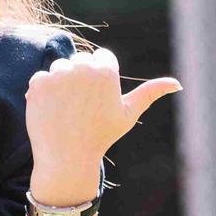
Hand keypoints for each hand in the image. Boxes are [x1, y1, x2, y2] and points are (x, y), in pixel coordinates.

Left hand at [25, 45, 180, 182]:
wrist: (67, 158)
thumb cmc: (102, 136)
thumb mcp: (128, 113)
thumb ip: (150, 93)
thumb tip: (177, 83)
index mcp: (106, 71)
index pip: (102, 57)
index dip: (101, 78)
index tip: (98, 98)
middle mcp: (82, 68)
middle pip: (80, 60)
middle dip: (81, 78)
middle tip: (82, 107)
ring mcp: (58, 75)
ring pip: (60, 67)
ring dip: (61, 83)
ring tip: (68, 109)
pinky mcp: (38, 84)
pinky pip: (41, 78)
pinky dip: (44, 92)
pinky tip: (52, 110)